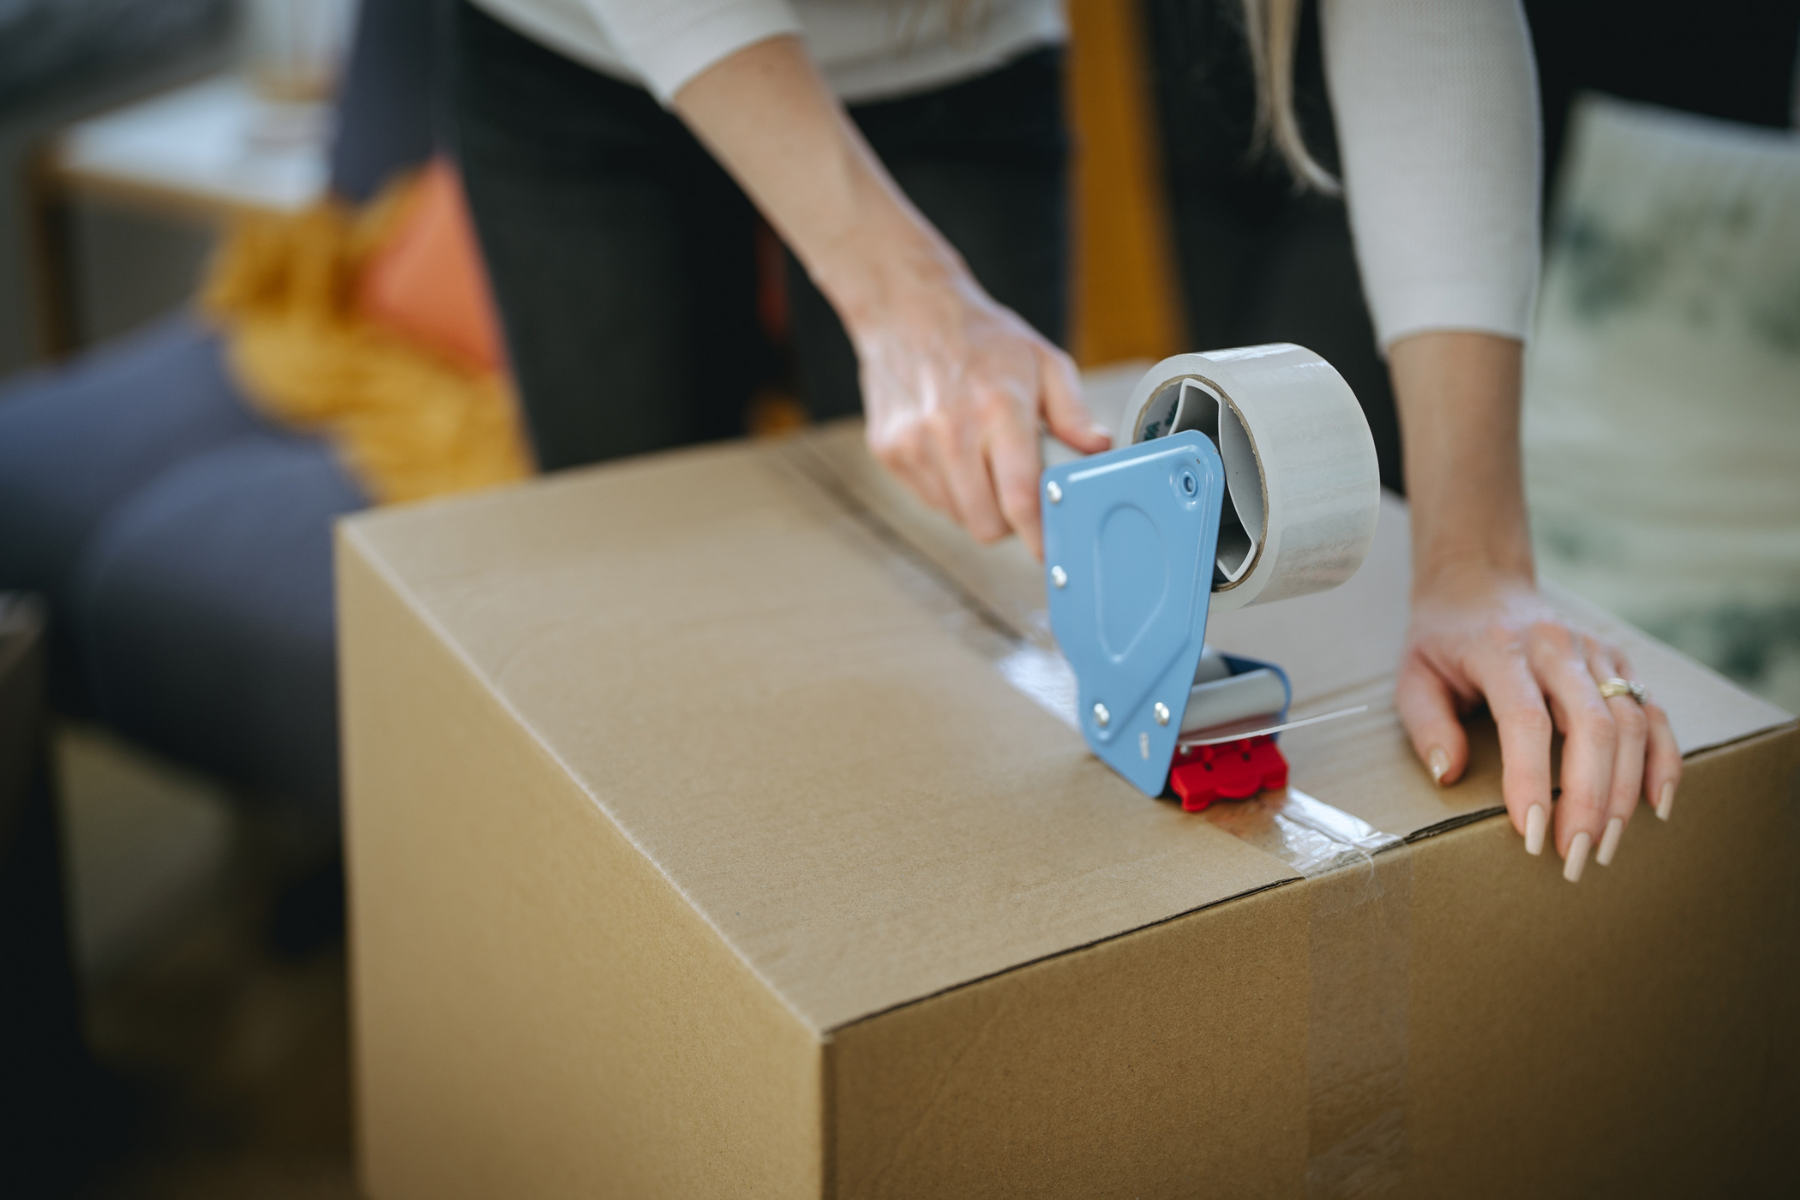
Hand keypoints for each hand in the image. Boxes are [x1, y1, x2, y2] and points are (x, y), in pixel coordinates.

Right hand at [850, 263, 1108, 558]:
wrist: (906, 307)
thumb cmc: (980, 336)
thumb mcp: (1043, 361)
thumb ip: (1073, 412)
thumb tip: (1097, 449)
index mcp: (999, 410)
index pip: (1020, 499)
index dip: (1038, 535)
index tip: (1051, 550)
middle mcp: (951, 431)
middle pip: (986, 524)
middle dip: (1009, 521)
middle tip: (1017, 492)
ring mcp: (914, 444)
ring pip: (956, 517)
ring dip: (977, 504)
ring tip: (983, 462)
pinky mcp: (889, 451)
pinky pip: (929, 499)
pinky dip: (948, 489)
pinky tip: (953, 453)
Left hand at [1395, 567, 1680, 879]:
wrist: (1480, 582)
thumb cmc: (1442, 640)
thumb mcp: (1412, 676)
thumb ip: (1427, 725)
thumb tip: (1449, 775)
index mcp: (1501, 649)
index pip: (1527, 720)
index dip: (1532, 780)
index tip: (1532, 834)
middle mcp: (1557, 646)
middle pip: (1593, 728)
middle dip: (1589, 800)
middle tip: (1576, 857)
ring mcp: (1595, 652)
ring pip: (1631, 724)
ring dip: (1625, 792)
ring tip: (1605, 846)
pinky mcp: (1619, 662)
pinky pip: (1653, 712)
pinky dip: (1663, 760)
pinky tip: (1657, 805)